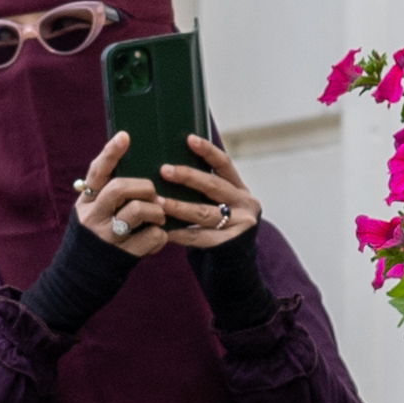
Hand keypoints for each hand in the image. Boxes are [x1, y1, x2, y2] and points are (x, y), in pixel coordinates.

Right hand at [73, 131, 196, 253]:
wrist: (80, 276)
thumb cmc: (96, 236)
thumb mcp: (92, 212)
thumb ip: (106, 194)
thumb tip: (134, 170)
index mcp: (86, 201)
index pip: (97, 172)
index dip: (111, 153)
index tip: (125, 136)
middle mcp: (93, 216)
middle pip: (120, 188)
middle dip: (144, 187)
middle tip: (152, 195)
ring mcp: (108, 236)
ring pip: (139, 210)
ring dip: (157, 211)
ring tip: (158, 217)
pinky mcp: (124, 254)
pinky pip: (153, 236)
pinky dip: (160, 236)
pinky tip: (156, 238)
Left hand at [150, 133, 262, 248]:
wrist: (236, 263)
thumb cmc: (220, 227)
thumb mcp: (221, 204)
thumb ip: (205, 189)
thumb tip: (168, 167)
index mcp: (241, 189)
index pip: (224, 165)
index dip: (207, 151)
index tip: (189, 139)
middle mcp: (246, 204)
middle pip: (214, 186)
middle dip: (188, 177)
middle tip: (164, 170)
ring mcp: (241, 224)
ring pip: (205, 212)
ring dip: (178, 207)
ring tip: (158, 202)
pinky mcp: (231, 244)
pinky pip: (200, 236)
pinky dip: (180, 233)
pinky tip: (164, 230)